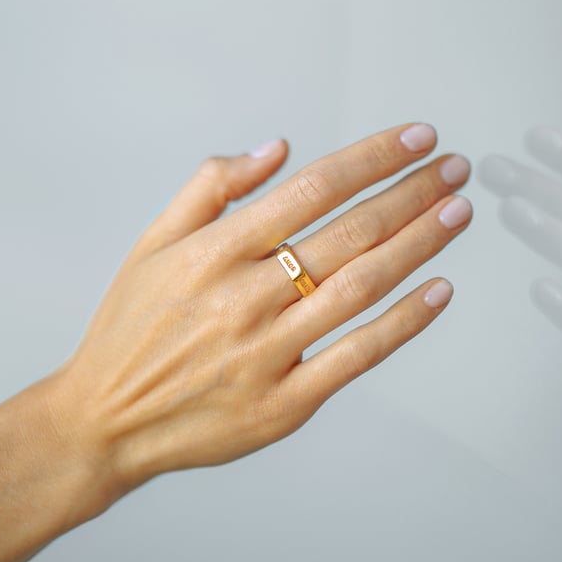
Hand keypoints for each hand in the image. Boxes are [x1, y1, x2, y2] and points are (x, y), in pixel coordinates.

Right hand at [50, 123, 472, 500]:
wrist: (104, 422)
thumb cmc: (131, 329)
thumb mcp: (152, 244)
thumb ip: (209, 187)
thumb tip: (277, 148)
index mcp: (213, 251)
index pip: (312, 188)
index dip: (372, 159)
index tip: (416, 139)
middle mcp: (243, 297)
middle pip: (348, 232)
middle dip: (411, 193)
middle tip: (454, 169)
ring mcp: (267, 353)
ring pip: (361, 286)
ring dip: (418, 244)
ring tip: (457, 212)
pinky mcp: (283, 404)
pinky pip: (357, 356)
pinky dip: (403, 323)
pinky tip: (438, 291)